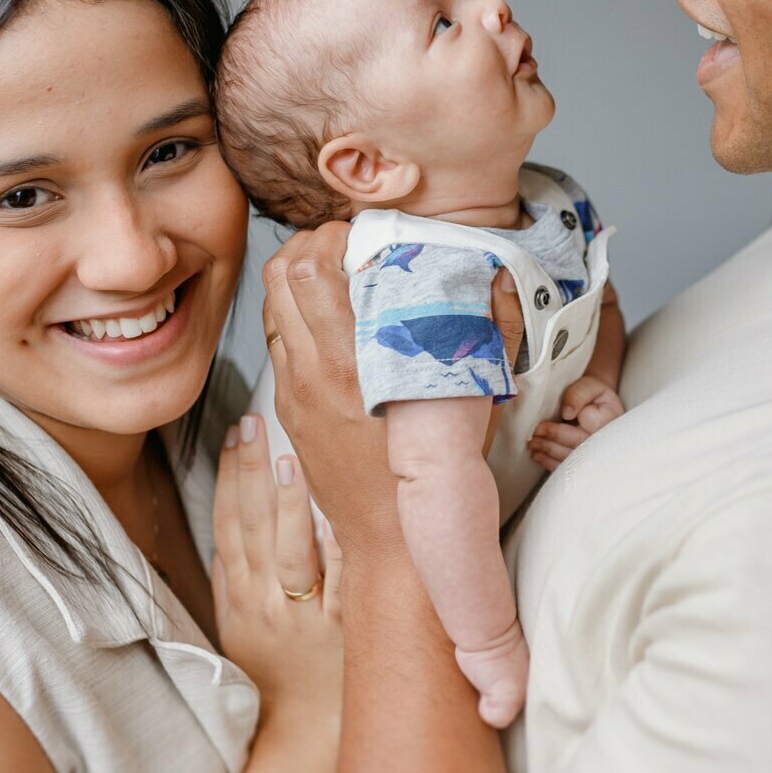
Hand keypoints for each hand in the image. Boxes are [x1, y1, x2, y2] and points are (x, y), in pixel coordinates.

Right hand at [209, 415, 342, 722]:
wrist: (302, 728)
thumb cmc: (272, 671)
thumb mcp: (237, 623)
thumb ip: (232, 574)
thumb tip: (226, 518)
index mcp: (238, 596)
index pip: (226, 524)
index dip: (227, 476)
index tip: (233, 433)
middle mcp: (265, 603)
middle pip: (252, 526)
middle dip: (250, 471)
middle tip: (253, 424)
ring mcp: (302, 615)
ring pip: (289, 552)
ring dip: (287, 505)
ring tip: (288, 460)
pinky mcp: (341, 628)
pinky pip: (338, 582)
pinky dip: (335, 549)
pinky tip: (336, 515)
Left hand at [264, 224, 523, 561]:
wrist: (390, 538)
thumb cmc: (435, 470)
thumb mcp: (469, 395)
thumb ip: (489, 330)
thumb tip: (499, 278)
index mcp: (353, 362)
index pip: (311, 273)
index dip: (328, 237)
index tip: (357, 233)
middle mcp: (312, 372)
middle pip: (279, 277)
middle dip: (307, 247)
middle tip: (340, 244)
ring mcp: (294, 391)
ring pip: (272, 308)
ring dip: (297, 281)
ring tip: (334, 276)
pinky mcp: (288, 408)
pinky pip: (279, 344)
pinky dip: (296, 318)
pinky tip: (332, 324)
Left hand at [526, 375, 623, 470]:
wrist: (597, 405)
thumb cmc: (593, 394)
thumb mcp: (588, 386)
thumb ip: (579, 395)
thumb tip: (567, 413)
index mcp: (609, 420)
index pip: (588, 426)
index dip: (570, 425)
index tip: (553, 420)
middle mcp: (605, 441)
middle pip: (578, 445)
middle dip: (553, 440)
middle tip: (534, 435)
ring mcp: (596, 454)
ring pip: (571, 458)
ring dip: (549, 452)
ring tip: (532, 444)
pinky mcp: (584, 462)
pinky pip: (567, 467)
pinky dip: (550, 463)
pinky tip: (538, 455)